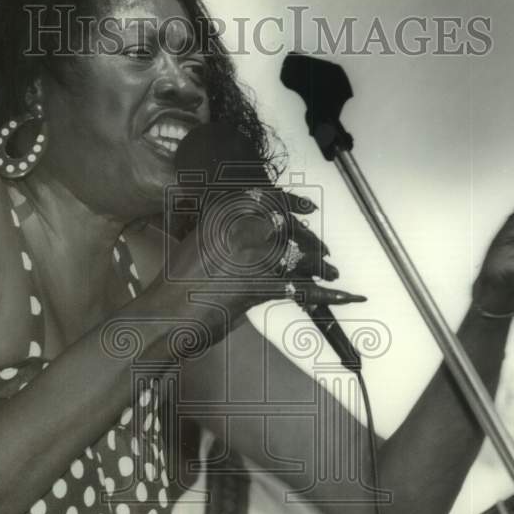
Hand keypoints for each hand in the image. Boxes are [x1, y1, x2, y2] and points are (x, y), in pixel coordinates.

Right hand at [148, 187, 337, 341]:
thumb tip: (244, 233)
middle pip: (290, 229)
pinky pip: (304, 289)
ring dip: (321, 265)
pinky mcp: (261, 286)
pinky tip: (347, 297)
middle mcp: (242, 229)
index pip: (268, 200)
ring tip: (332, 272)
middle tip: (324, 250)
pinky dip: (330, 295)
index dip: (293, 203)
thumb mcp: (195, 242)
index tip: (309, 208)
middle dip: (311, 240)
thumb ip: (220, 231)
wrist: (166, 313)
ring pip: (300, 255)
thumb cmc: (174, 283)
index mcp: (224, 214)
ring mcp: (253, 257)